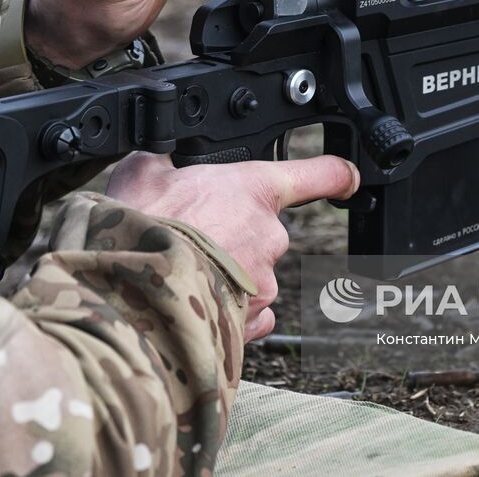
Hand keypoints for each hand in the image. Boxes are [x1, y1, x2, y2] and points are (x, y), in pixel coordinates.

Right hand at [106, 153, 359, 340]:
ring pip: (252, 274)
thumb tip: (156, 158)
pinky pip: (249, 314)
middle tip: (188, 236)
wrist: (132, 288)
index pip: (318, 175)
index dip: (335, 174)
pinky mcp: (251, 321)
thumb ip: (162, 161)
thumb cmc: (143, 226)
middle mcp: (269, 235)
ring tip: (182, 272)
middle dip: (230, 234)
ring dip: (223, 273)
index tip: (346, 178)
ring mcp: (264, 282)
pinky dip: (227, 310)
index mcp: (254, 189)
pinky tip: (197, 302)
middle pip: (263, 231)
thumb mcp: (142, 172)